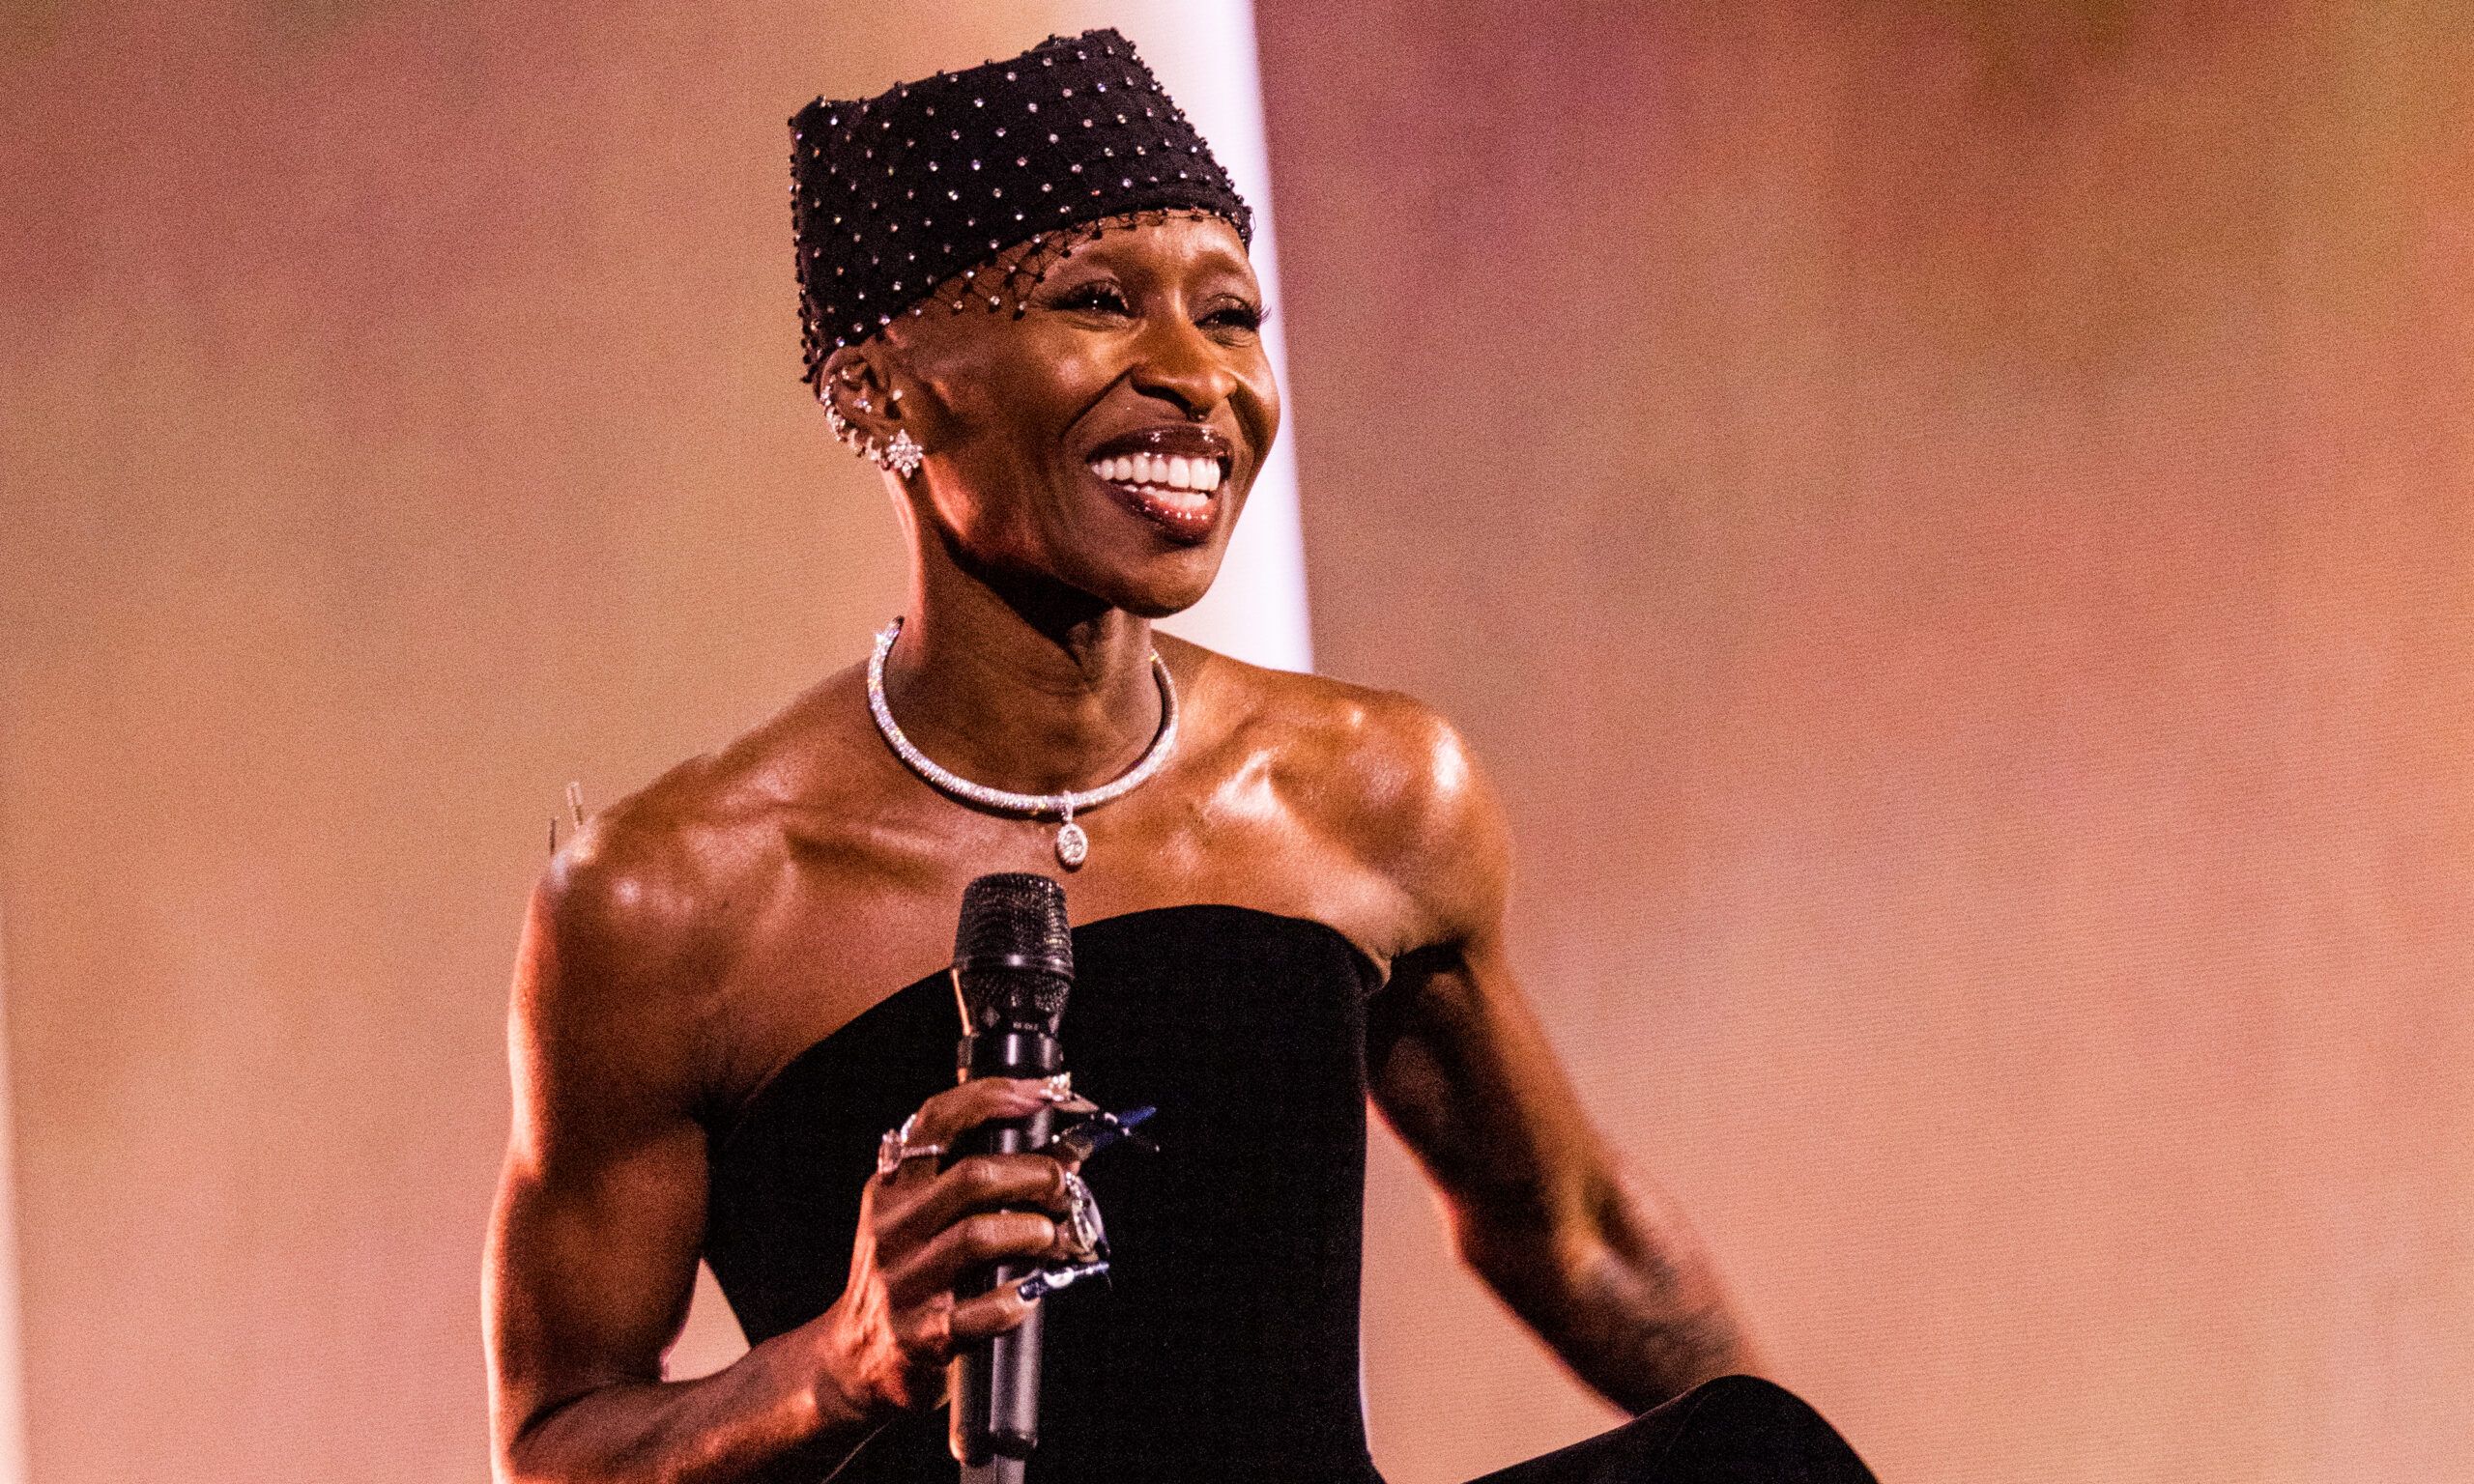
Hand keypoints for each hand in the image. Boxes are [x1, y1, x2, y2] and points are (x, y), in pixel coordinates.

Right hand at [815, 1078, 1080, 1415]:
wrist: (851, 1360)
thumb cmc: (904, 1276)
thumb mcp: (915, 1217)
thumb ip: (971, 1180)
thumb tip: (1065, 1154)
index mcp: (891, 1187)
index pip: (937, 1119)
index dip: (994, 1097)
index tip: (1043, 1093)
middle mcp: (892, 1228)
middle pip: (974, 1177)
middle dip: (1036, 1175)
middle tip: (1062, 1187)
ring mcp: (905, 1283)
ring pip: (980, 1236)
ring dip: (1034, 1232)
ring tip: (1051, 1239)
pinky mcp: (922, 1335)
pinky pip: (985, 1309)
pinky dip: (1020, 1298)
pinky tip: (1029, 1292)